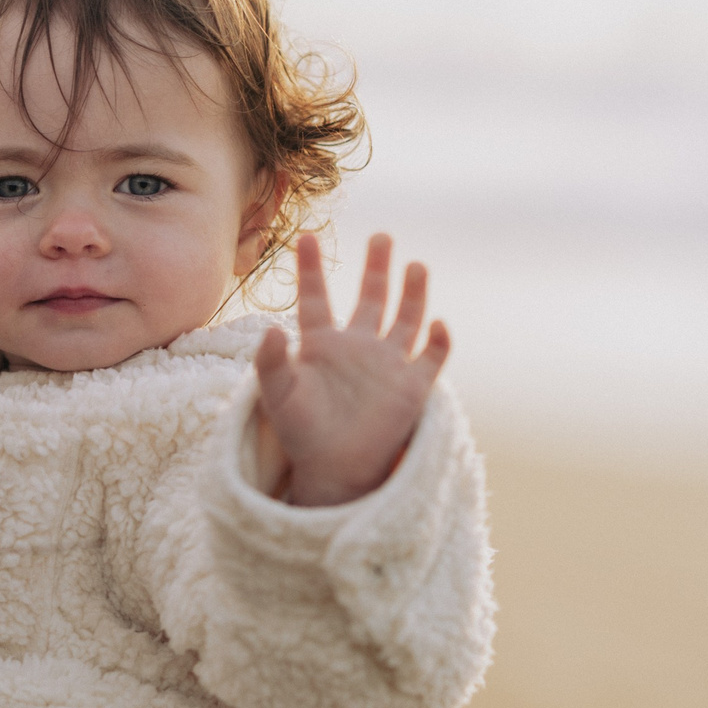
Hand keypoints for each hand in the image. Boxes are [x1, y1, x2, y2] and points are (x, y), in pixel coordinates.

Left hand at [252, 232, 450, 506]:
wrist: (333, 471)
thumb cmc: (301, 434)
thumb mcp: (278, 397)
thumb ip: (270, 363)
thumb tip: (270, 329)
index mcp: (321, 345)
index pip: (317, 298)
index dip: (311, 268)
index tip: (305, 236)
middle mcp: (357, 347)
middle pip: (371, 298)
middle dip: (377, 268)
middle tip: (382, 236)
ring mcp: (387, 365)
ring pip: (405, 319)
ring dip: (412, 293)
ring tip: (415, 265)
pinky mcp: (411, 388)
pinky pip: (430, 359)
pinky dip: (436, 342)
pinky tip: (437, 325)